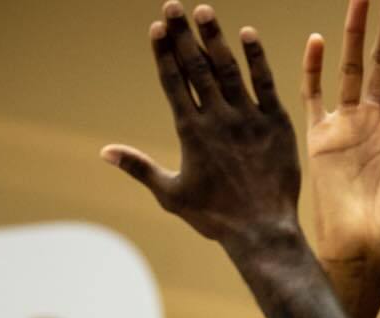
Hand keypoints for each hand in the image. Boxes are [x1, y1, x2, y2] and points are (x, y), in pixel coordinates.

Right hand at [103, 5, 301, 246]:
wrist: (262, 232)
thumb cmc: (215, 218)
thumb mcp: (171, 195)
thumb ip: (139, 168)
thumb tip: (104, 152)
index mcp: (191, 133)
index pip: (173, 83)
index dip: (164, 53)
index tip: (157, 27)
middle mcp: (218, 120)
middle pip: (196, 67)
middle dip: (183, 34)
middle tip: (173, 5)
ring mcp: (248, 119)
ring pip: (228, 69)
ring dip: (214, 38)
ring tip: (203, 11)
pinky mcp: (275, 124)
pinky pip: (265, 84)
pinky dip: (256, 58)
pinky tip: (247, 34)